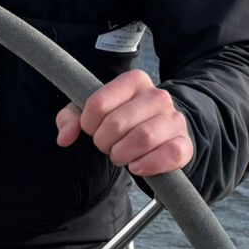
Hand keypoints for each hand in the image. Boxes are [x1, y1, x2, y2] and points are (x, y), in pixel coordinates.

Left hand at [55, 69, 191, 177]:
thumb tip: (64, 137)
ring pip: (142, 138)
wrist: (162, 131)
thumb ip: (72, 118)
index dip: (87, 124)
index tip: (91, 129)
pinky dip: (148, 164)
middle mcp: (158, 96)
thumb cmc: (123, 119)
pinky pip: (169, 154)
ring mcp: (174, 119)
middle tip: (107, 145)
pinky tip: (137, 166)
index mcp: (134, 81)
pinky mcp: (184, 143)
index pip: (97, 104)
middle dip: (103, 142)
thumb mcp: (94, 113)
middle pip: (116, 124)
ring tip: (121, 155)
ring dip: (122, 154)